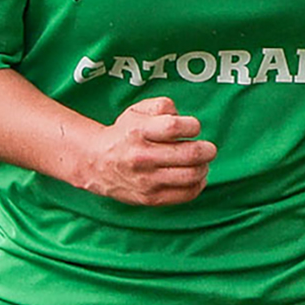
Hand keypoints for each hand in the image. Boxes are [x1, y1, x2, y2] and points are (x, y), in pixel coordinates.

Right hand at [81, 96, 214, 206]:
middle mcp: (142, 157)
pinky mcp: (151, 198)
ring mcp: (147, 180)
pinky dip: (198, 184)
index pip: (174, 127)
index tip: (193, 127)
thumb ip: (162, 106)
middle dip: (207, 149)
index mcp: (138, 131)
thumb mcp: (137, 111)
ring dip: (204, 167)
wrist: (96, 164)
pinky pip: (186, 194)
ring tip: (201, 162)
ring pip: (191, 176)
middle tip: (208, 148)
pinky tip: (195, 177)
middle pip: (189, 154)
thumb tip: (183, 117)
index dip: (193, 126)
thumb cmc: (124, 134)